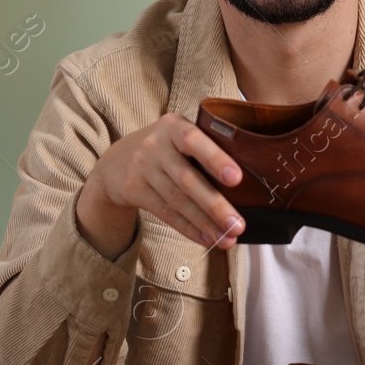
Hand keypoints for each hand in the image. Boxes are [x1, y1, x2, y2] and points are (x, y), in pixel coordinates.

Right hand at [78, 113, 245, 252]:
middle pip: (188, 180)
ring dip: (205, 223)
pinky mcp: (134, 190)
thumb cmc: (164, 147)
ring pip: (178, 201)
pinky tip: (207, 238)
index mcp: (173, 126)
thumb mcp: (178, 134)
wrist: (115, 161)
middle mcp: (155, 145)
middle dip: (215, 205)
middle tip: (238, 225)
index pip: (194, 141)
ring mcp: (142, 168)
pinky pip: (166, 213)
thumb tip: (248, 180)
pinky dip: (189, 228)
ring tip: (228, 238)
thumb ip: (204, 145)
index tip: (237, 179)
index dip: (216, 160)